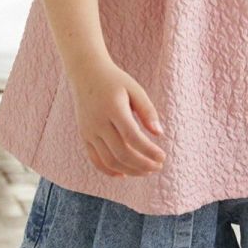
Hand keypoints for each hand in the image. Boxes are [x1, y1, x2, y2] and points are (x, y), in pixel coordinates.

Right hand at [70, 61, 166, 177]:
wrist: (85, 73)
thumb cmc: (115, 81)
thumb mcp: (135, 89)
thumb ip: (147, 110)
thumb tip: (159, 133)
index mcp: (113, 109)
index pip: (132, 137)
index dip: (149, 151)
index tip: (162, 156)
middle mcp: (98, 122)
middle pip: (121, 153)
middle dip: (142, 165)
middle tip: (158, 166)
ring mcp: (89, 131)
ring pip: (109, 161)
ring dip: (129, 170)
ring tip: (146, 171)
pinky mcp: (84, 136)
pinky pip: (95, 160)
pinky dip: (110, 171)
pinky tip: (125, 174)